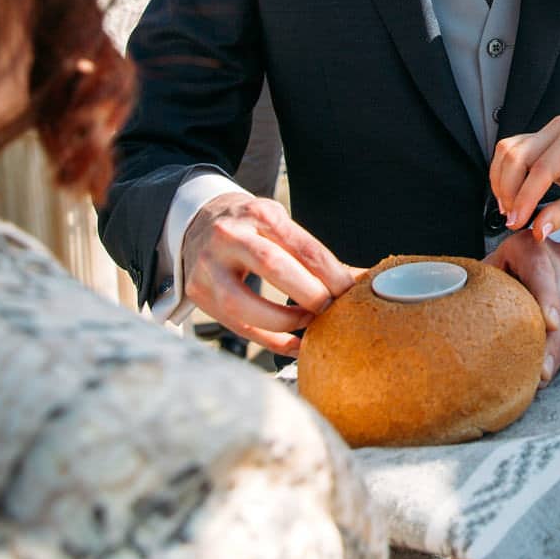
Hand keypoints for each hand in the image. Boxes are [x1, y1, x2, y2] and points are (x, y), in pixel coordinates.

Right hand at [179, 193, 357, 355]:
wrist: (199, 222)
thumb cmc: (251, 226)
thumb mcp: (279, 224)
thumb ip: (312, 252)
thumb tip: (360, 280)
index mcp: (259, 214)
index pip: (302, 246)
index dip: (331, 273)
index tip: (350, 291)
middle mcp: (230, 237)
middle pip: (272, 267)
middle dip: (308, 294)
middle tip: (330, 309)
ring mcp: (209, 267)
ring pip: (244, 304)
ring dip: (286, 321)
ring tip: (309, 322)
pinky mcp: (200, 295)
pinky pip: (238, 327)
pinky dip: (271, 342)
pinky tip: (294, 344)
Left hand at [486, 229, 559, 380]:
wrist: (523, 255)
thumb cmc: (502, 268)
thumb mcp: (489, 269)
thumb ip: (484, 285)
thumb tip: (464, 310)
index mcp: (528, 245)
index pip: (539, 270)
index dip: (545, 298)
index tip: (548, 324)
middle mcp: (557, 254)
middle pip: (559, 300)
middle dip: (550, 340)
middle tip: (540, 371)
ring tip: (548, 372)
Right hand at [490, 116, 559, 244]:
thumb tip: (536, 230)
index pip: (541, 168)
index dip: (525, 197)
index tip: (516, 222)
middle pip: (518, 155)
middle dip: (509, 189)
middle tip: (511, 220)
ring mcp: (551, 132)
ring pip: (510, 152)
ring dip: (503, 182)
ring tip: (509, 211)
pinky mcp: (544, 142)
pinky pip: (515, 155)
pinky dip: (507, 177)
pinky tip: (512, 199)